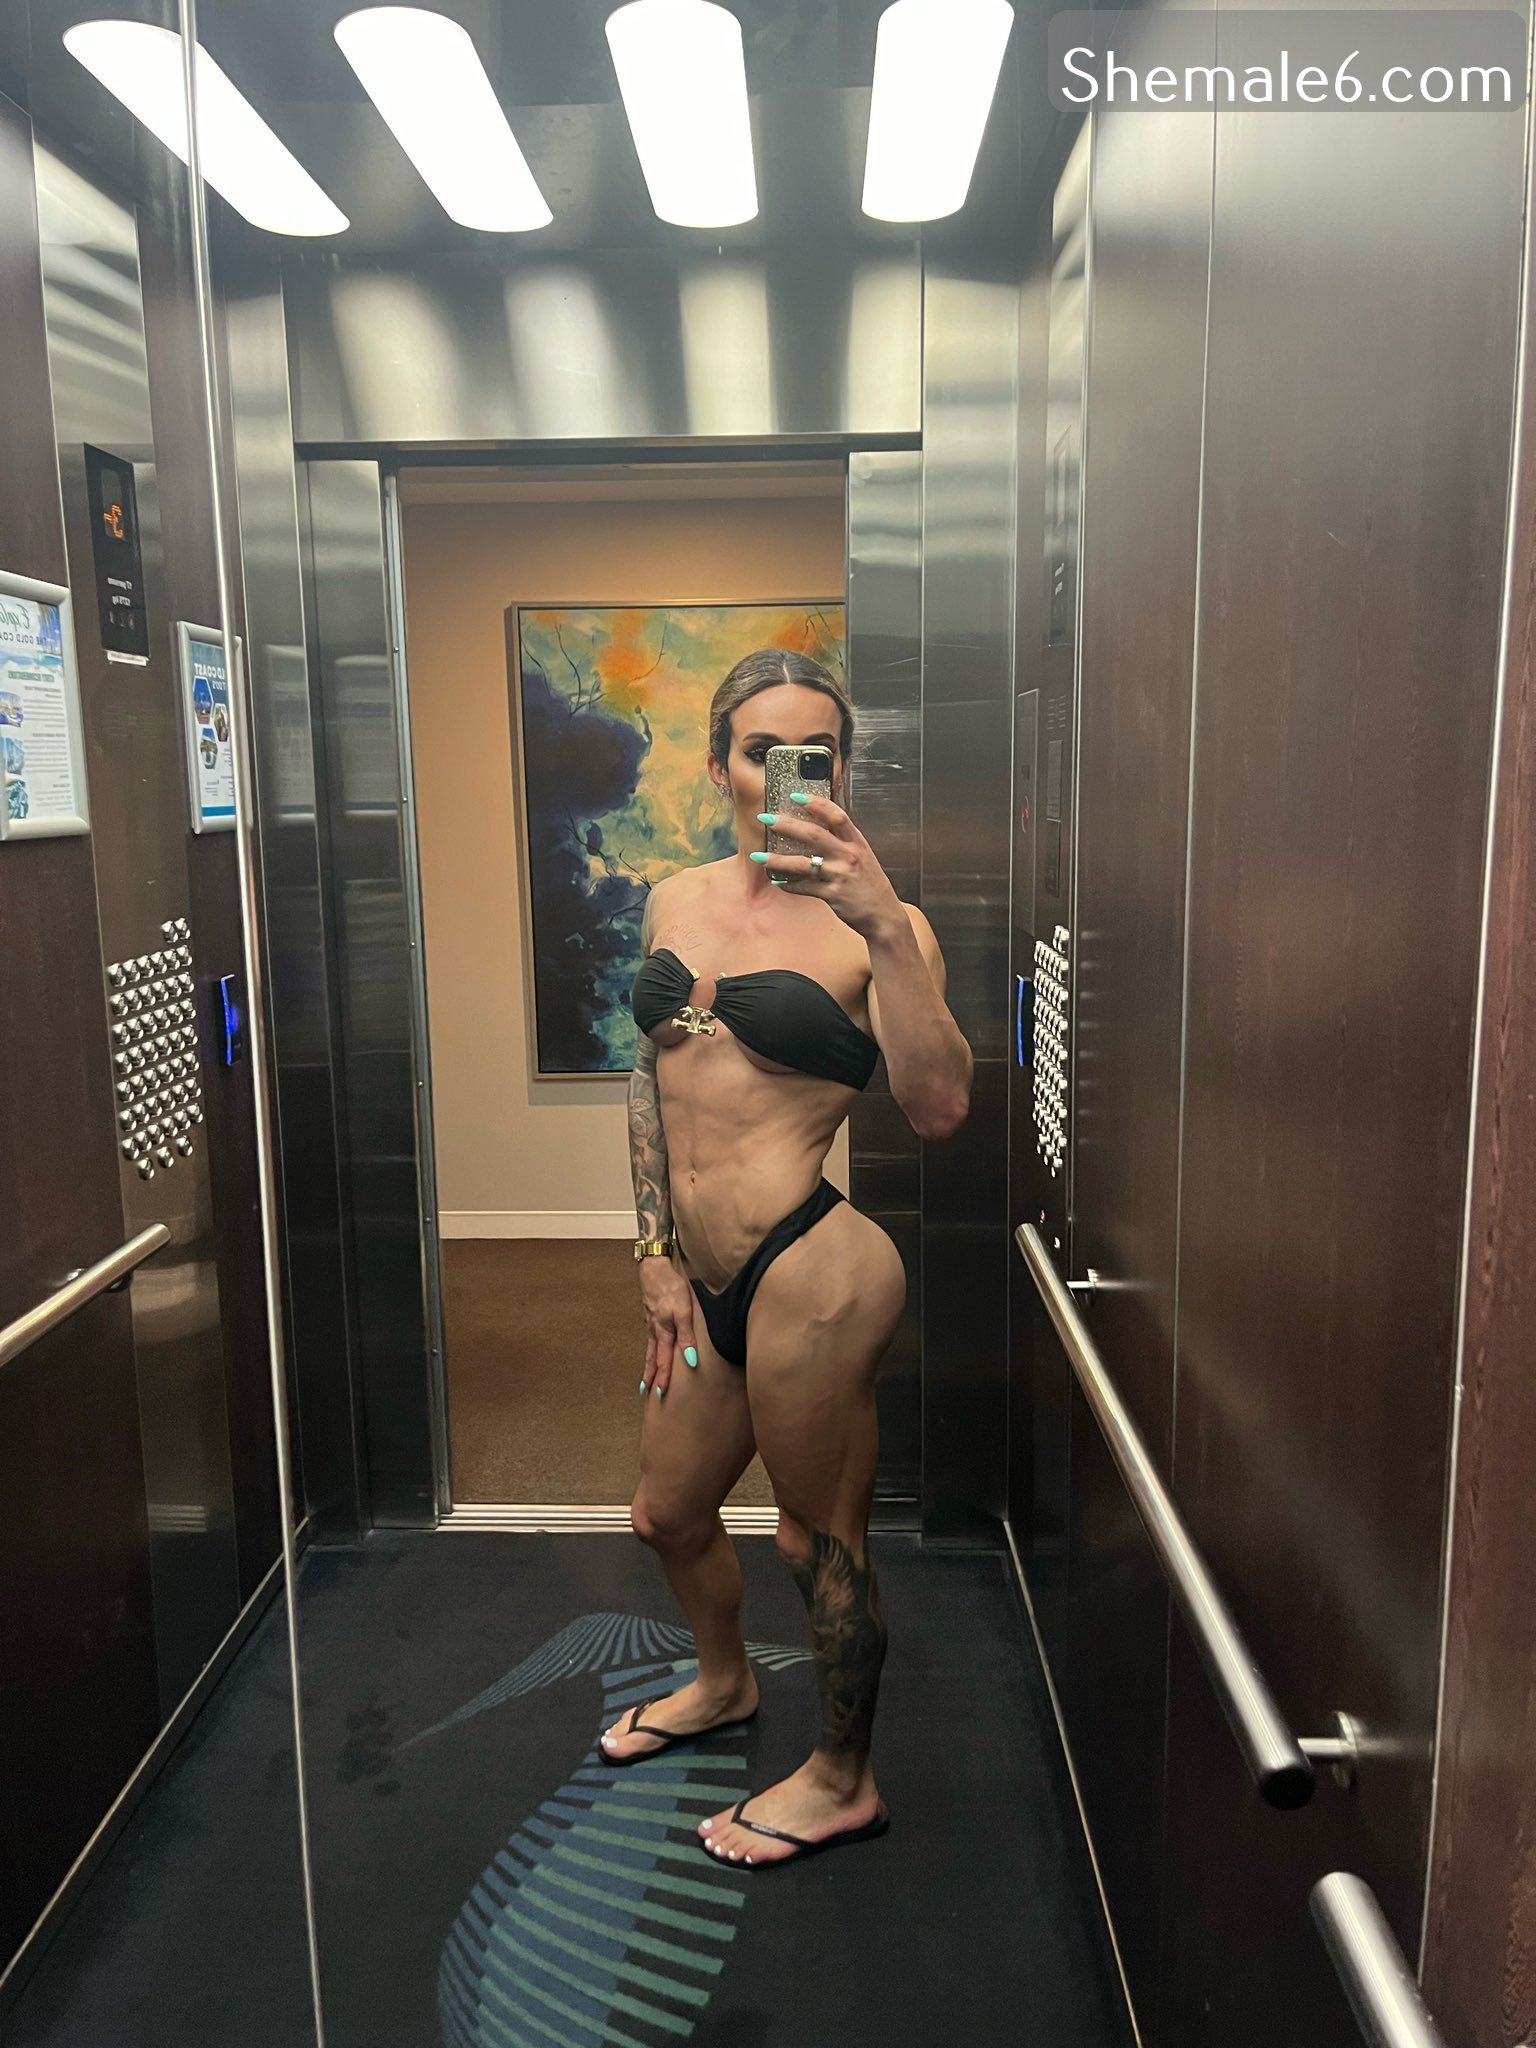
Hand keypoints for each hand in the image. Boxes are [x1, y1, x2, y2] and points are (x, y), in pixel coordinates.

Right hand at [638, 1255, 698, 1400]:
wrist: (654, 1267)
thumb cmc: (670, 1287)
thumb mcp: (683, 1311)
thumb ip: (687, 1336)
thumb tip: (690, 1360)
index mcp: (663, 1332)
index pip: (664, 1361)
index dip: (663, 1378)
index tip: (661, 1394)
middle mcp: (655, 1330)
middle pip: (653, 1358)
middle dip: (651, 1376)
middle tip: (647, 1392)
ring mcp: (651, 1322)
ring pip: (650, 1349)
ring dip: (649, 1365)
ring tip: (646, 1378)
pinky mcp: (651, 1314)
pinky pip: (650, 1338)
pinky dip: (650, 1350)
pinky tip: (652, 1349)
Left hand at [752, 794, 902, 938]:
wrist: (884, 915)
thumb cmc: (871, 886)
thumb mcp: (863, 858)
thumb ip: (844, 843)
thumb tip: (816, 831)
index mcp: (857, 843)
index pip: (837, 816)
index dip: (816, 803)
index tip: (796, 796)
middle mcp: (849, 856)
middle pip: (814, 834)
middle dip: (786, 825)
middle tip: (766, 818)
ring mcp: (840, 876)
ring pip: (802, 864)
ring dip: (777, 859)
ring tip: (759, 856)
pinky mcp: (833, 895)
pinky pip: (804, 887)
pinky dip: (789, 884)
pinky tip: (777, 881)